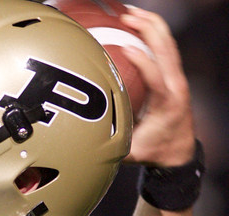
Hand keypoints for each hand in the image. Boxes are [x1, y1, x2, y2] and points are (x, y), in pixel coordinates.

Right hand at [120, 7, 194, 166]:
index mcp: (166, 103)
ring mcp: (178, 80)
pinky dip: (153, 33)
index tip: (125, 47)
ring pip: (168, 44)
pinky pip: (166, 48)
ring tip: (130, 12)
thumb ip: (109, 141)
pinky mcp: (175, 77)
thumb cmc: (153, 151)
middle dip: (147, 28)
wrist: (179, 154)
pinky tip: (137, 25)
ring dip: (151, 25)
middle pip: (167, 49)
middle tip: (126, 17)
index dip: (142, 60)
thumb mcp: (129, 150)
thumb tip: (83, 137)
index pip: (156, 76)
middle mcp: (176, 87)